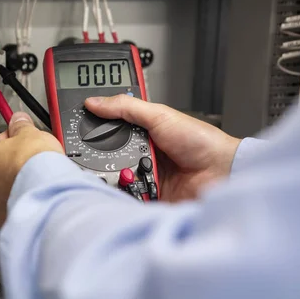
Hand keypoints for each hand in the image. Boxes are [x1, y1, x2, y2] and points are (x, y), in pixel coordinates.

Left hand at [0, 112, 63, 226]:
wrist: (49, 190)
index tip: (17, 140)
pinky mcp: (8, 222)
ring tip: (32, 176)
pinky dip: (22, 199)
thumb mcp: (27, 133)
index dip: (7, 141)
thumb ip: (20, 126)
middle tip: (26, 158)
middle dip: (8, 165)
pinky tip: (34, 190)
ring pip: (1, 192)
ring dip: (14, 184)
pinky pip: (13, 206)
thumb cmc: (32, 164)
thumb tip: (19, 121)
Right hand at [85, 95, 240, 202]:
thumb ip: (126, 107)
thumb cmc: (201, 142)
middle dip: (102, 156)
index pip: (108, 129)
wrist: (222, 173)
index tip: (76, 127)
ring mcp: (143, 176)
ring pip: (113, 177)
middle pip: (106, 155)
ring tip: (125, 171)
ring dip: (116, 175)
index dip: (94, 128)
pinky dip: (124, 194)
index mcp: (142, 132)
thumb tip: (95, 102)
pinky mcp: (147, 196)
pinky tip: (129, 187)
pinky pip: (126, 196)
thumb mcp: (160, 115)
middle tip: (103, 153)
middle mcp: (140, 154)